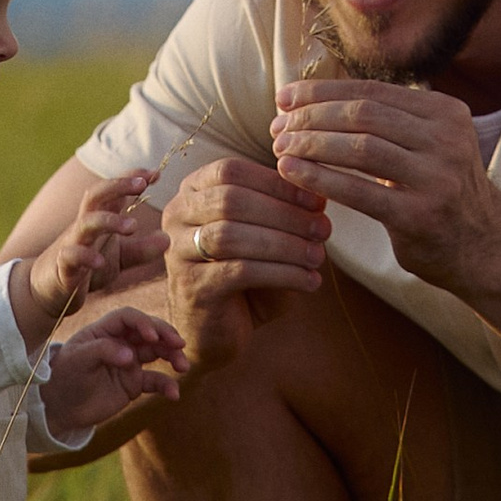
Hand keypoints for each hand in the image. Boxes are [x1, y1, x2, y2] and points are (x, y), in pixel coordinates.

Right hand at [9, 171, 165, 343]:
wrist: (48, 290)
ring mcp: (72, 243)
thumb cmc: (86, 267)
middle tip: (142, 184)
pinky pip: (71, 255)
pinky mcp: (62, 266)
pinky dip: (86, 256)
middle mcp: (85, 225)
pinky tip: (101, 262)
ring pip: (85, 222)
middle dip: (118, 184)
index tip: (156, 174)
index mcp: (100, 218)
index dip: (132, 178)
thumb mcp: (119, 258)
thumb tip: (168, 239)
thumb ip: (142, 249)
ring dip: (108, 220)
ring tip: (132, 226)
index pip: (114, 190)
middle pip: (96, 194)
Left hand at [39, 304, 186, 438]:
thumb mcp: (78, 360)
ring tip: (183, 367)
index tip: (152, 336)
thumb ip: (103, 351)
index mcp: (105, 330)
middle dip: (166, 336)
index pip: (129, 318)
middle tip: (179, 345)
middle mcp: (120, 342)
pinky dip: (167, 385)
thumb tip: (131, 356)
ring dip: (173, 356)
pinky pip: (155, 380)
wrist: (59, 407)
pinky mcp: (134, 382)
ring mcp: (129, 362)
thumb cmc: (65, 376)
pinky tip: (174, 394)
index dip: (143, 323)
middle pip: (149, 332)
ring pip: (158, 353)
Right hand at [163, 153, 330, 371]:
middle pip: (230, 199)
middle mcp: (177, 215)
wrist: (216, 329)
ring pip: (232, 235)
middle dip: (284, 213)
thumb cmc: (244, 275)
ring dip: (284, 244)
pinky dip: (281, 274)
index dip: (276, 183)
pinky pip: (239, 271)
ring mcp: (177, 251)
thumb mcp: (265, 235)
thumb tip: (319, 199)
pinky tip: (309, 282)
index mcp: (192, 190)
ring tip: (318, 257)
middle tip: (323, 229)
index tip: (317, 201)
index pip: (231, 171)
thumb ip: (285, 214)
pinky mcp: (191, 287)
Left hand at [269, 79, 500, 289]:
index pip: (372, 90)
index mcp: (445, 112)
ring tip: (280, 146)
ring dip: (312, 144)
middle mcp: (445, 139)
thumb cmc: (441, 191)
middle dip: (313, 116)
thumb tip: (317, 97)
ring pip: (360, 148)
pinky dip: (320, 179)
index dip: (323, 91)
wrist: (486, 247)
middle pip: (363, 114)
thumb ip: (391, 120)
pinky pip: (360, 191)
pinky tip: (292, 174)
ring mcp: (436, 178)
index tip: (285, 96)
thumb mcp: (430, 143)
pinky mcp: (420, 216)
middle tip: (277, 125)